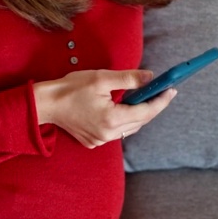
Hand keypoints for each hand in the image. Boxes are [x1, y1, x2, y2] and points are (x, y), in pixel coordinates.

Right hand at [34, 69, 177, 148]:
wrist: (45, 104)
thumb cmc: (70, 88)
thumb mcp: (102, 78)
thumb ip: (129, 79)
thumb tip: (151, 78)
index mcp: (112, 119)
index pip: (146, 112)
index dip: (161, 101)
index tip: (172, 90)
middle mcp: (108, 134)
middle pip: (140, 122)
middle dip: (152, 106)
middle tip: (161, 91)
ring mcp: (100, 140)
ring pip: (129, 128)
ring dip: (138, 114)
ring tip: (143, 98)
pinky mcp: (93, 141)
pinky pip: (116, 132)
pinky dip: (123, 121)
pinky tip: (121, 109)